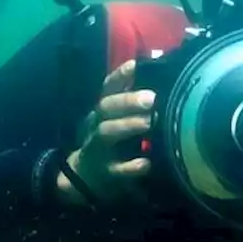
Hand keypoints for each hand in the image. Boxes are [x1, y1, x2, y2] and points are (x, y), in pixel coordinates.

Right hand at [57, 60, 154, 206]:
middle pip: (106, 107)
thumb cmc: (111, 139)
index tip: (136, 65)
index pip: (108, 87)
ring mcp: (98, 148)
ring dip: (128, 126)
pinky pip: (116, 169)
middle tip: (152, 98)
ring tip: (149, 122)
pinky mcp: (104, 172)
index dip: (120, 75)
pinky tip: (146, 163)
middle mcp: (96, 124)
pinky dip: (130, 166)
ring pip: (107, 133)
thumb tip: (157, 68)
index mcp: (102, 109)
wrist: (85, 175)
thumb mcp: (115, 117)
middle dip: (128, 101)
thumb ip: (132, 98)